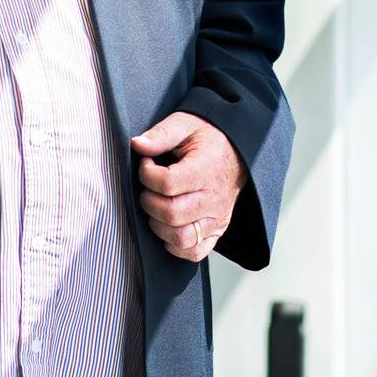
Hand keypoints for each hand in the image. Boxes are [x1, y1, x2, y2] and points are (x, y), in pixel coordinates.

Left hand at [130, 111, 246, 261]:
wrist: (238, 150)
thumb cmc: (208, 138)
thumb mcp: (184, 124)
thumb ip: (160, 134)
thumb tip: (138, 145)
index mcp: (206, 169)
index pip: (168, 184)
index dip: (147, 174)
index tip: (146, 163)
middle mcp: (214, 198)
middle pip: (171, 213)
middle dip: (148, 201)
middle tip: (148, 187)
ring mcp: (217, 218)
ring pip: (181, 237)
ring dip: (158, 225)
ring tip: (157, 206)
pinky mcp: (217, 230)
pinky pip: (194, 252)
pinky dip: (175, 246)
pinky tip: (168, 225)